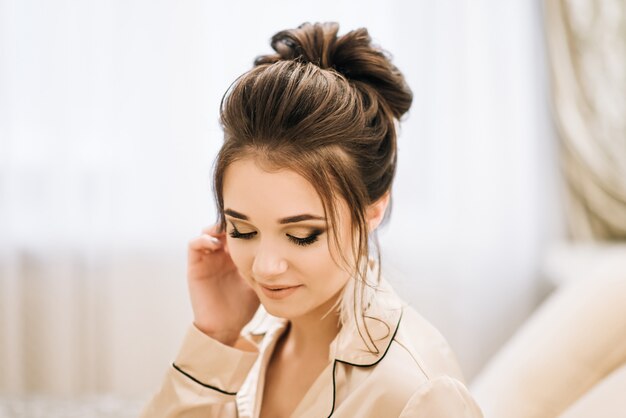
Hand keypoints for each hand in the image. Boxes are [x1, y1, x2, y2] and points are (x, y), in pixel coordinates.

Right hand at [187, 225, 259, 345]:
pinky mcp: (195, 267)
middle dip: (231, 223)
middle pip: (223, 228)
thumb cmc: (245, 306)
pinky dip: (203, 239)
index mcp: (235, 256)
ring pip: (207, 232)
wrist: (227, 326)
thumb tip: (283, 251)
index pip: (237, 232)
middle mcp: (220, 255)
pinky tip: (216, 244)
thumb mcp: (261, 279)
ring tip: (227, 231)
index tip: (254, 223)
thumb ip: (267, 264)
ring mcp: (207, 260)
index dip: (244, 225)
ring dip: (216, 227)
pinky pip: (194, 245)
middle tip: (241, 222)